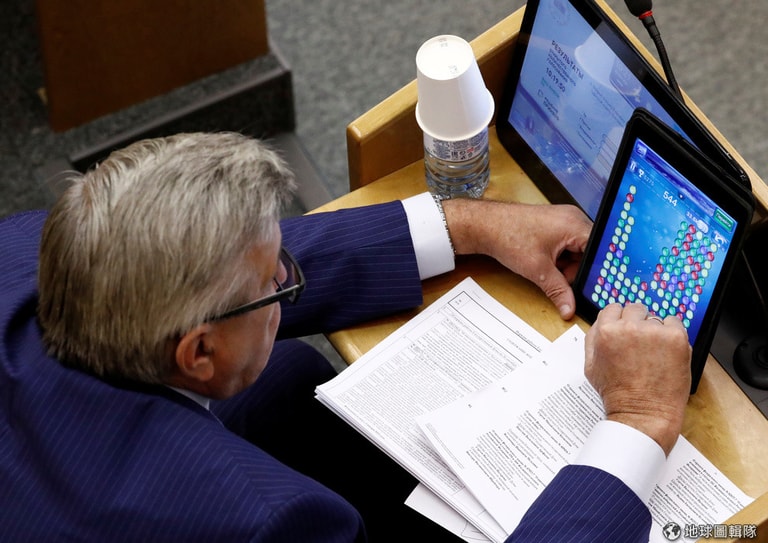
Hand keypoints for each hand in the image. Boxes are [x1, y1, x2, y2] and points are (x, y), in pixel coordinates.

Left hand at [442, 200, 591, 319]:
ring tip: (546, 268)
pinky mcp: (553, 226)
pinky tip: (544, 262)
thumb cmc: (509, 237)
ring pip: (577, 251)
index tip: (594, 286)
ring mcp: (563, 221)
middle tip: (559, 278)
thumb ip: (558, 291)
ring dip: (565, 265)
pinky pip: (566, 246)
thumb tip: (569, 308)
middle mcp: (573, 219)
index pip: (600, 251)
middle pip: (589, 252)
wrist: (485, 225)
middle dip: (576, 269)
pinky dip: (558, 259)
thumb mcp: (538, 270)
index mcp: (575, 224)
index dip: (597, 271)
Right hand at [584, 303, 691, 455]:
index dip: (619, 320)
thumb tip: (602, 321)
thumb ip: (593, 338)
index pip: (613, 309)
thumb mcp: (591, 366)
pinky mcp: (676, 338)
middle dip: (637, 323)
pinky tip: (666, 351)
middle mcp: (629, 328)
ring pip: (655, 317)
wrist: (643, 413)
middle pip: (635, 309)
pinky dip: (673, 334)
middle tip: (641, 343)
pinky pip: (675, 322)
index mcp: (606, 332)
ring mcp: (654, 332)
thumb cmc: (617, 394)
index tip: (625, 330)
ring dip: (655, 330)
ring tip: (654, 353)